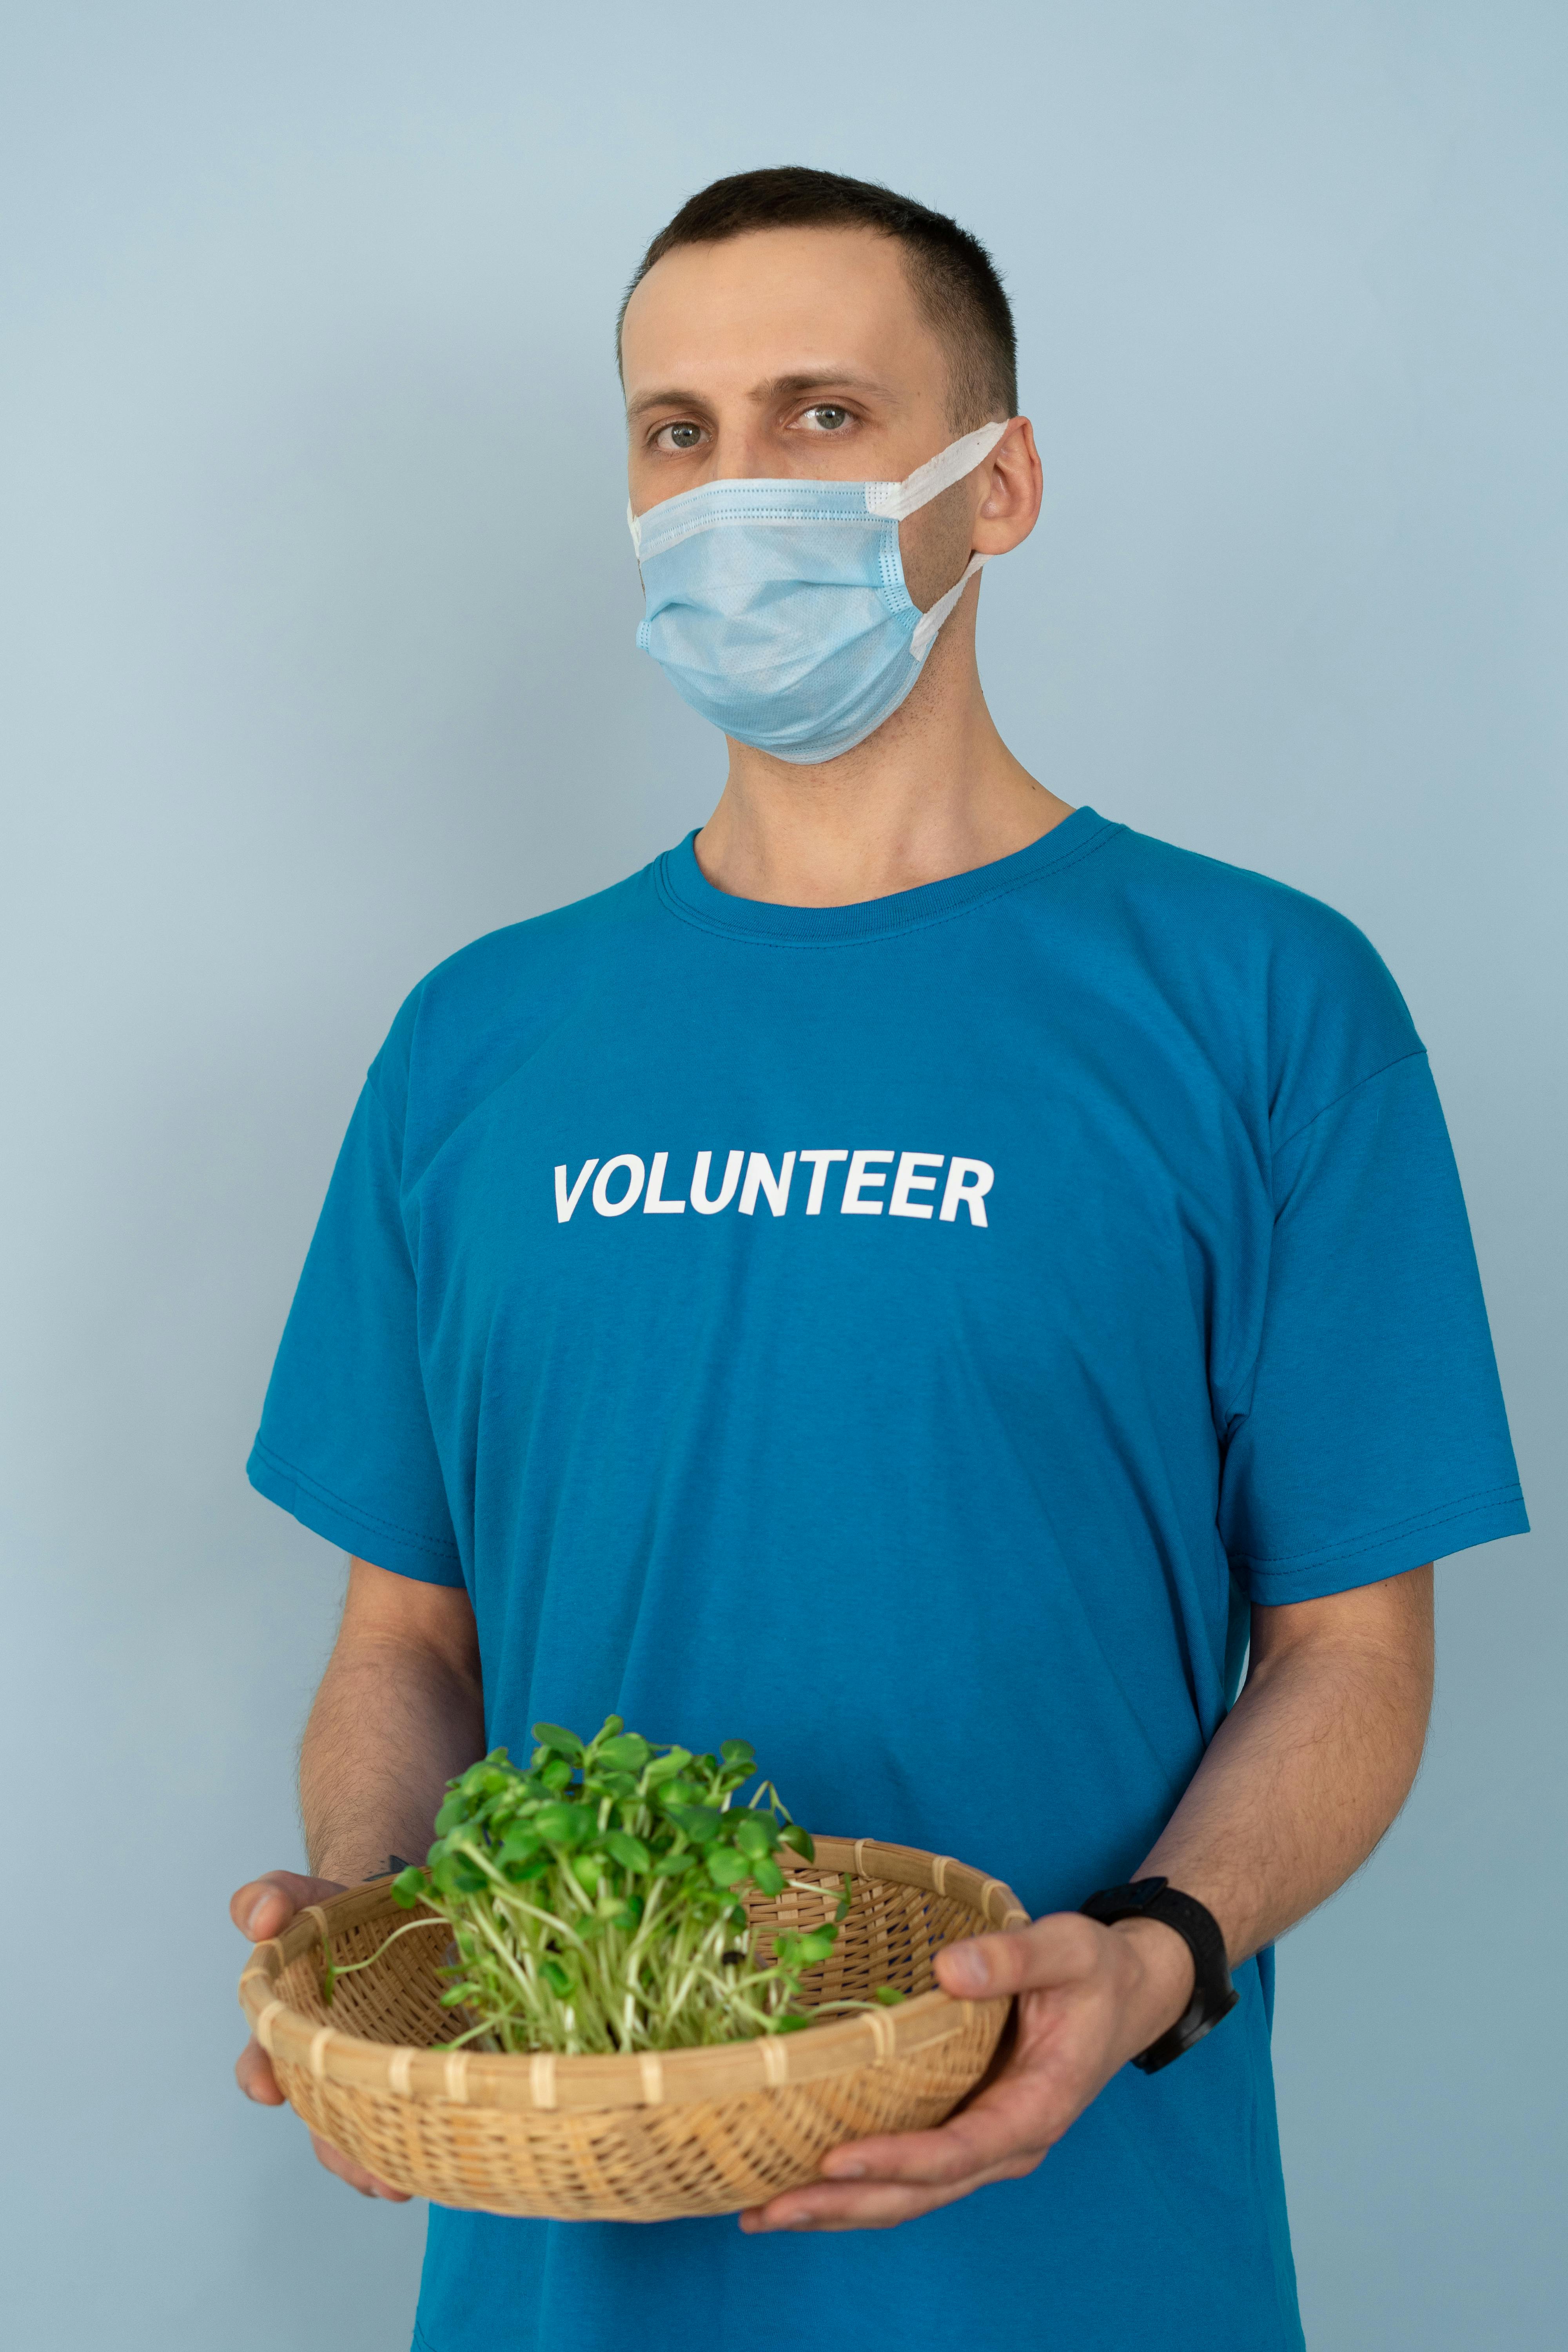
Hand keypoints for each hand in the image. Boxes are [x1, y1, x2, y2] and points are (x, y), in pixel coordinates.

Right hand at [230, 1868, 411, 2202]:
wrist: (393, 1911)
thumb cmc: (338, 1915)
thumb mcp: (304, 1896)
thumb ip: (271, 1896)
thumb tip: (258, 1919)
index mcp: (290, 2028)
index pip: (262, 2059)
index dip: (260, 2074)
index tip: (267, 2087)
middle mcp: (327, 2065)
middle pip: (322, 2117)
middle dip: (339, 2150)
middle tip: (366, 2173)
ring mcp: (374, 2076)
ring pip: (367, 2132)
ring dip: (380, 2162)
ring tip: (401, 2184)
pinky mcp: (420, 2074)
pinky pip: (416, 2118)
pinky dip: (426, 2144)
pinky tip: (444, 2164)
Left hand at [739, 1910, 1195, 2233]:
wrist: (1124, 1993)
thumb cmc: (1095, 1971)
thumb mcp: (1068, 1950)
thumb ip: (1013, 1958)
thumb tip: (948, 1969)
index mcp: (1037, 2108)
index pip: (959, 2150)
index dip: (897, 2159)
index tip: (834, 2159)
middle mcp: (1008, 2143)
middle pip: (920, 2192)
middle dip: (843, 2206)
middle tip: (764, 2210)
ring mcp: (985, 2144)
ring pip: (907, 2195)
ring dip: (838, 2208)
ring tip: (760, 2212)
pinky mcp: (964, 2129)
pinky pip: (907, 2171)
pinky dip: (856, 2184)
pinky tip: (802, 2179)